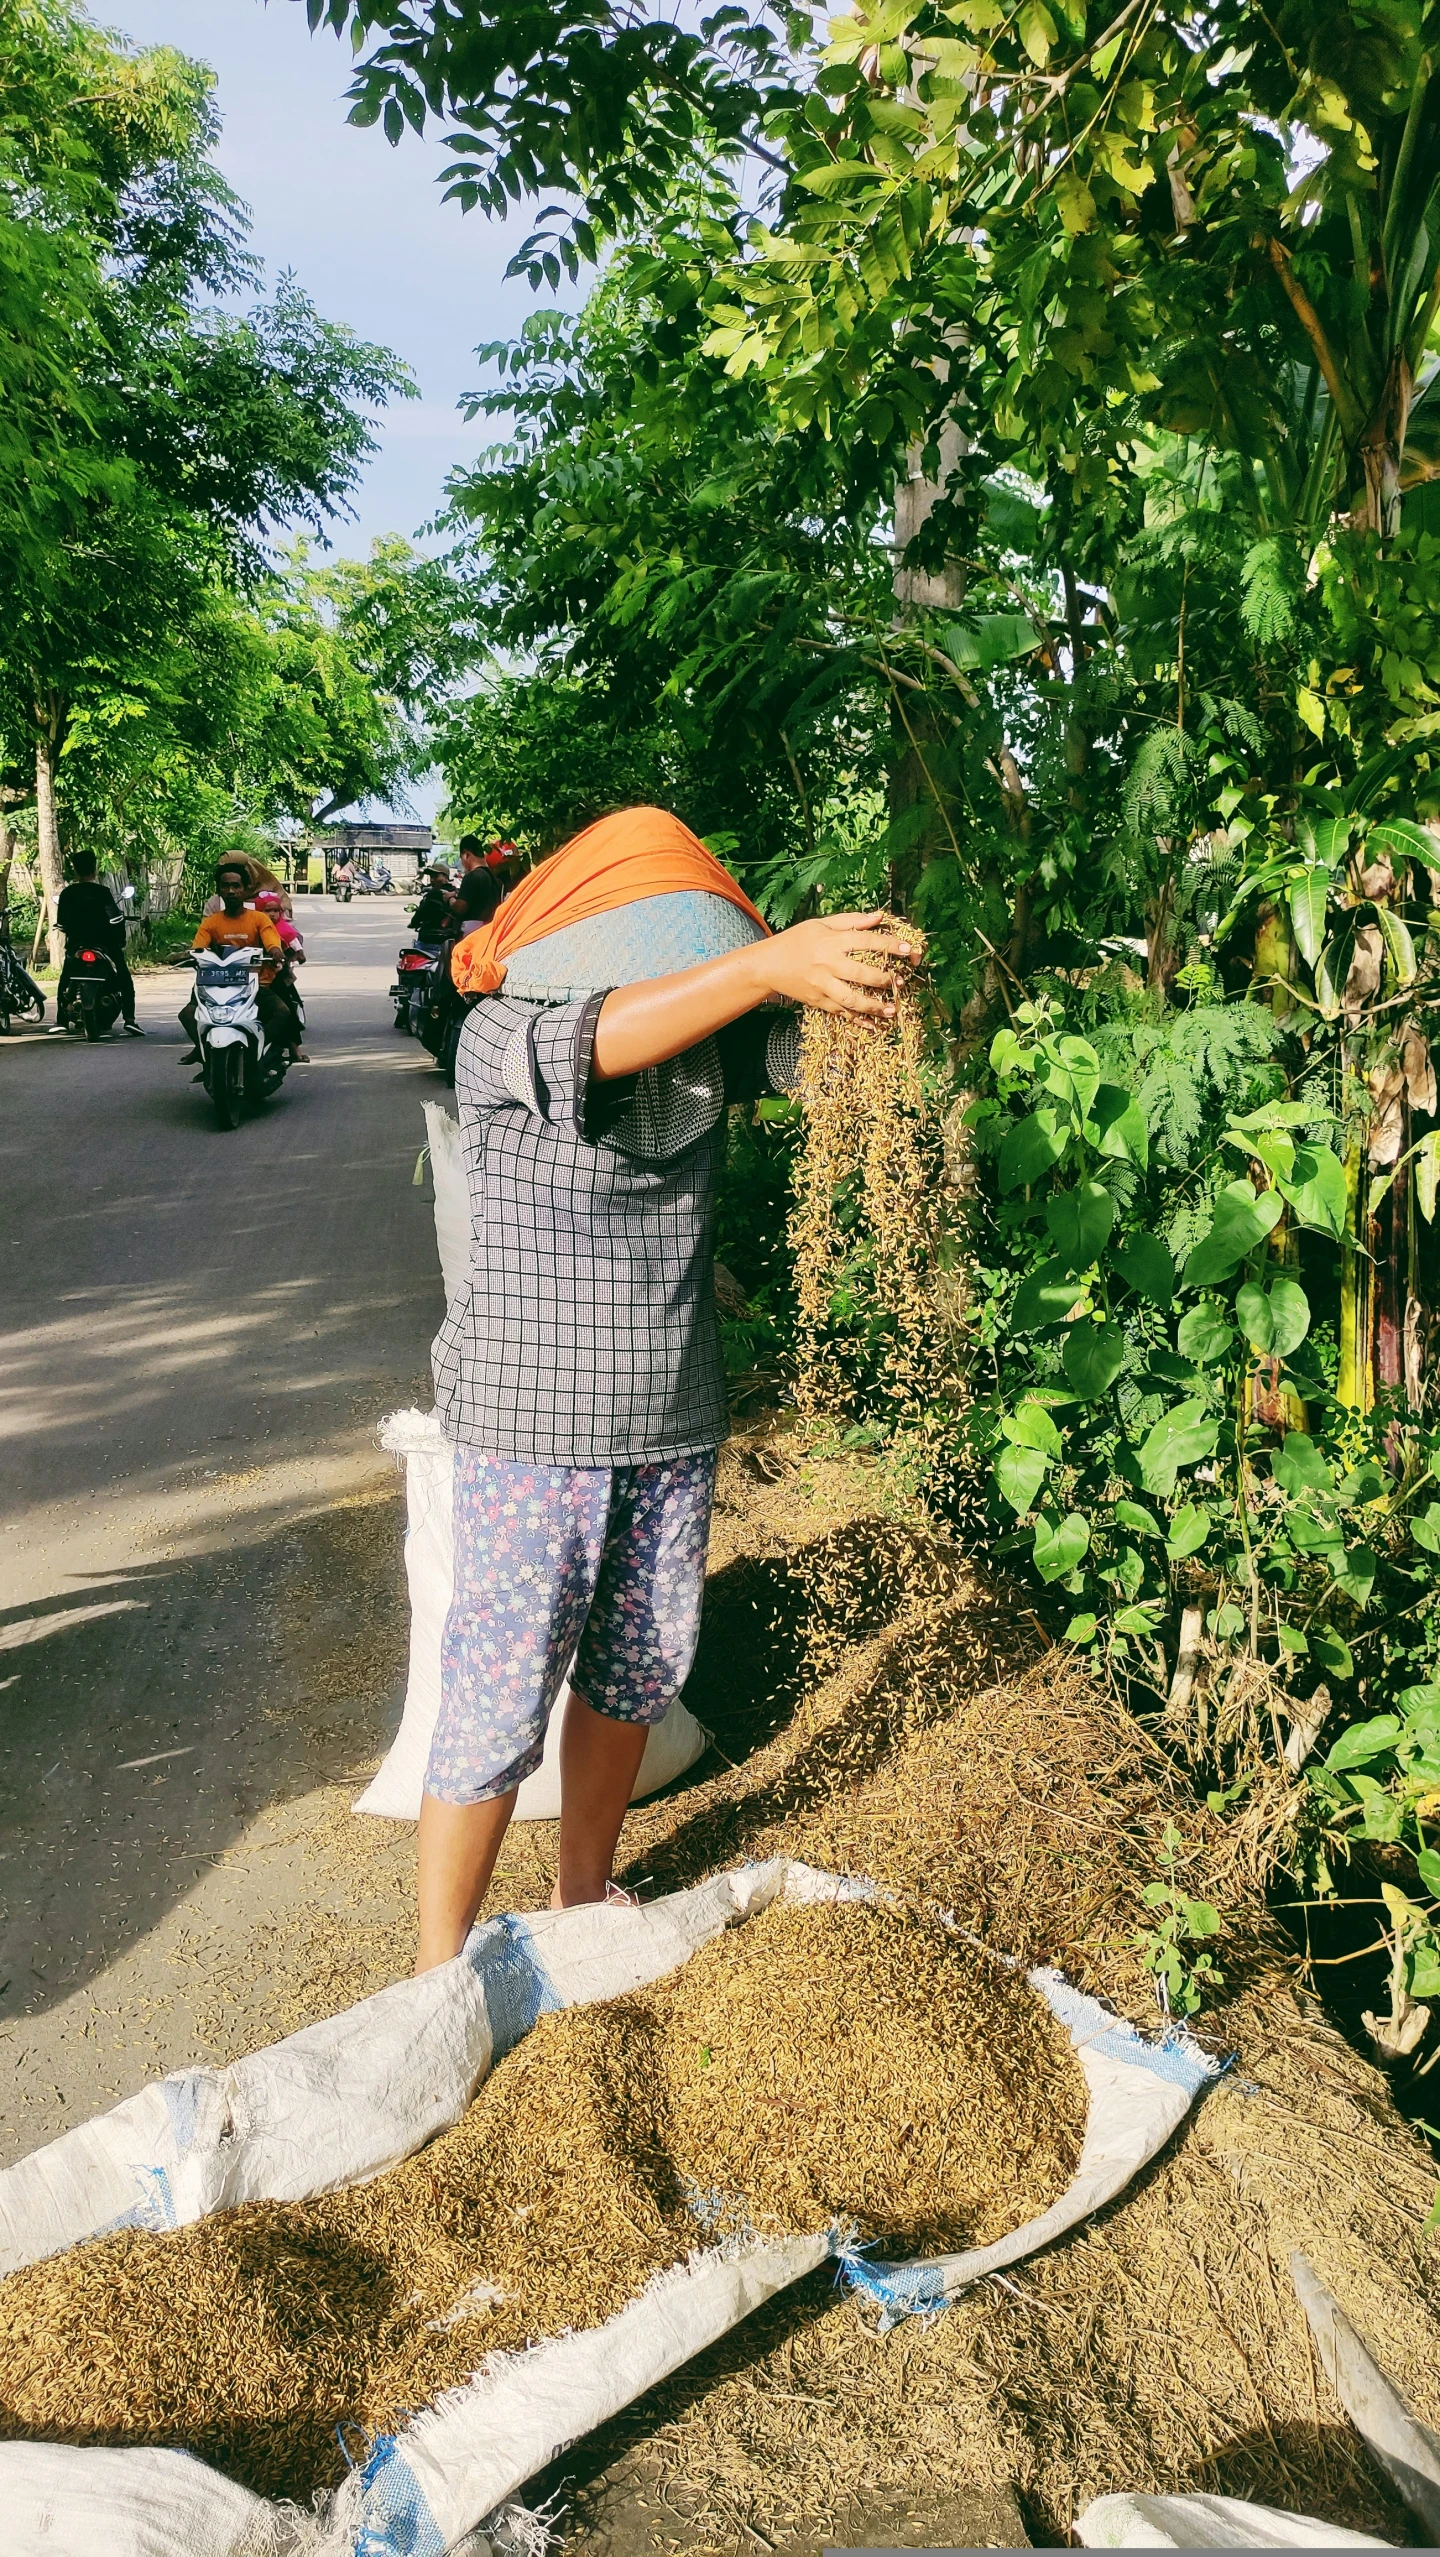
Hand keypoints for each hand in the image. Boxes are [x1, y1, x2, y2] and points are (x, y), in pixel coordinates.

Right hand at [753, 912, 919, 1017]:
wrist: (767, 965)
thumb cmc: (797, 940)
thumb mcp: (821, 924)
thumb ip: (851, 920)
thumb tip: (879, 917)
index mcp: (831, 941)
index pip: (866, 942)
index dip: (889, 945)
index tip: (908, 950)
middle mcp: (827, 964)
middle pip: (861, 974)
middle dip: (884, 980)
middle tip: (900, 982)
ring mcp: (822, 985)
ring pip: (851, 999)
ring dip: (874, 1006)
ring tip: (892, 1009)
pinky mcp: (817, 1001)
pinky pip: (840, 1012)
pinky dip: (857, 1020)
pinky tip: (872, 1025)